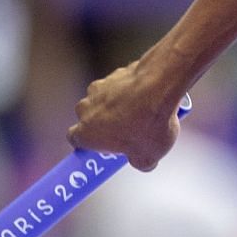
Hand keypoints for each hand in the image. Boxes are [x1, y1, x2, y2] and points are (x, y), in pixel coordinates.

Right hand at [68, 62, 184, 171]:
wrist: (160, 85)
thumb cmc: (150, 123)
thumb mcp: (149, 157)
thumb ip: (139, 162)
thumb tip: (142, 161)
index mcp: (86, 134)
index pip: (75, 140)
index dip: (90, 145)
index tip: (106, 149)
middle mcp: (85, 109)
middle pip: (89, 119)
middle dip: (105, 125)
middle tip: (128, 133)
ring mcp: (98, 89)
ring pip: (103, 101)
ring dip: (116, 107)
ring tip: (142, 114)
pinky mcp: (113, 74)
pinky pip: (117, 87)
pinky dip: (128, 92)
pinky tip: (148, 98)